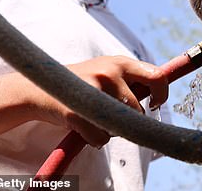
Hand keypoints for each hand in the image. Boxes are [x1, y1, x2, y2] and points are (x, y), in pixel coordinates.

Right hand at [33, 56, 168, 146]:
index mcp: (121, 62)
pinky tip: (85, 128)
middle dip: (131, 119)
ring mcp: (92, 91)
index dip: (162, 94)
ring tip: (97, 119)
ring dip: (112, 129)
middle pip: (138, 108)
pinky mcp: (76, 112)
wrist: (39, 87)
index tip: (155, 104)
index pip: (157, 76)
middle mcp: (109, 73)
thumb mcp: (108, 70)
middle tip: (117, 117)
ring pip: (120, 124)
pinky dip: (96, 139)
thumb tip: (161, 90)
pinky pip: (102, 138)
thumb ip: (132, 78)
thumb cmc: (83, 82)